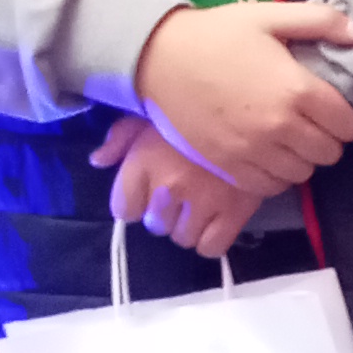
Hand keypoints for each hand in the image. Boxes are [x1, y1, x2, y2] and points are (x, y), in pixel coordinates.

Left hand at [91, 111, 272, 261]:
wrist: (254, 105)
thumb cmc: (195, 107)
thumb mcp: (151, 112)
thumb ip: (120, 138)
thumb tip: (98, 161)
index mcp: (144, 161)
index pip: (124, 209)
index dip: (135, 201)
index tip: (149, 189)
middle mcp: (168, 187)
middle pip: (155, 225)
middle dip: (165, 212)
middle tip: (183, 192)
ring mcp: (202, 203)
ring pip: (183, 238)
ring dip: (189, 225)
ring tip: (202, 202)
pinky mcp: (235, 213)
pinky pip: (212, 247)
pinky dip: (212, 238)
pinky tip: (218, 219)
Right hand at [134, 0, 352, 187]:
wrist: (158, 58)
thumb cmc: (217, 34)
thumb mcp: (270, 16)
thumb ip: (321, 22)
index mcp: (297, 90)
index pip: (347, 125)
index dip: (345, 117)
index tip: (331, 109)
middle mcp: (280, 127)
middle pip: (329, 153)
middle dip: (326, 139)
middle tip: (311, 123)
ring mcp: (253, 152)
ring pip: (301, 174)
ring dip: (301, 159)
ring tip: (288, 140)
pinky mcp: (228, 167)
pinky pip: (269, 187)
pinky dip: (274, 176)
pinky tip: (267, 155)